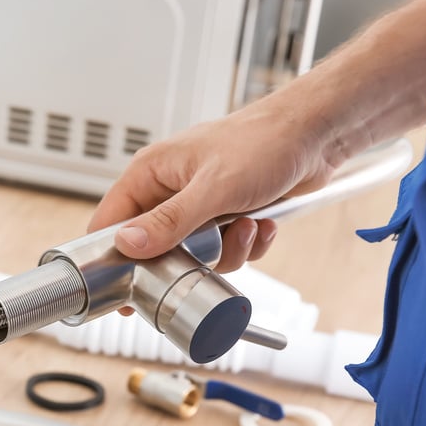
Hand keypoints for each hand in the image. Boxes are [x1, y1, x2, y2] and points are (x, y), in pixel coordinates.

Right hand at [89, 99, 345, 268]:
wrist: (315, 135)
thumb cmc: (262, 142)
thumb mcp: (212, 188)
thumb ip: (169, 221)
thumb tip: (127, 244)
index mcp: (150, 173)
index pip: (109, 222)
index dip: (111, 257)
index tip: (121, 291)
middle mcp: (169, 190)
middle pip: (153, 247)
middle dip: (185, 259)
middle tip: (203, 259)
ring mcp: (198, 205)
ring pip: (192, 254)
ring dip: (224, 252)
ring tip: (245, 228)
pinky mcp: (225, 216)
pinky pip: (222, 250)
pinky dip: (244, 246)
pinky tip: (261, 225)